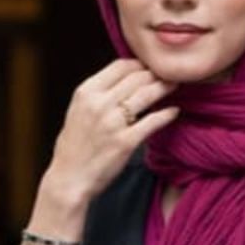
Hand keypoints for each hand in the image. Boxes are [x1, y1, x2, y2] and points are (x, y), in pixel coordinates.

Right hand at [44, 58, 180, 208]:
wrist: (69, 180)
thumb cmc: (74, 148)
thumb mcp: (78, 111)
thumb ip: (98, 95)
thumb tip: (124, 80)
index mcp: (86, 92)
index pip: (121, 66)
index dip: (140, 64)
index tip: (151, 68)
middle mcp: (99, 104)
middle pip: (137, 77)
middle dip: (156, 74)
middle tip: (169, 75)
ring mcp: (113, 123)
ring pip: (147, 94)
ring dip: (165, 87)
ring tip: (175, 85)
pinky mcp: (126, 142)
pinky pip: (153, 122)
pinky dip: (167, 114)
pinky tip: (174, 111)